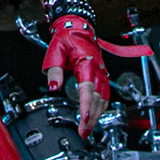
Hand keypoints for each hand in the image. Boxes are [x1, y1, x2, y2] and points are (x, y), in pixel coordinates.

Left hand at [43, 16, 108, 136]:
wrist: (79, 27)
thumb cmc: (67, 39)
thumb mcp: (55, 53)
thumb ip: (55, 71)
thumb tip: (54, 88)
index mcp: (87, 65)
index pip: (88, 90)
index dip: (86, 106)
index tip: (83, 119)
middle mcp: (98, 71)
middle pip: (97, 99)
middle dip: (91, 117)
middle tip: (83, 132)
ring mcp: (103, 74)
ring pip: (103, 100)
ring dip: (96, 116)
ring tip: (87, 129)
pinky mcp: (103, 77)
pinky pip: (105, 96)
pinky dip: (101, 108)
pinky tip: (95, 117)